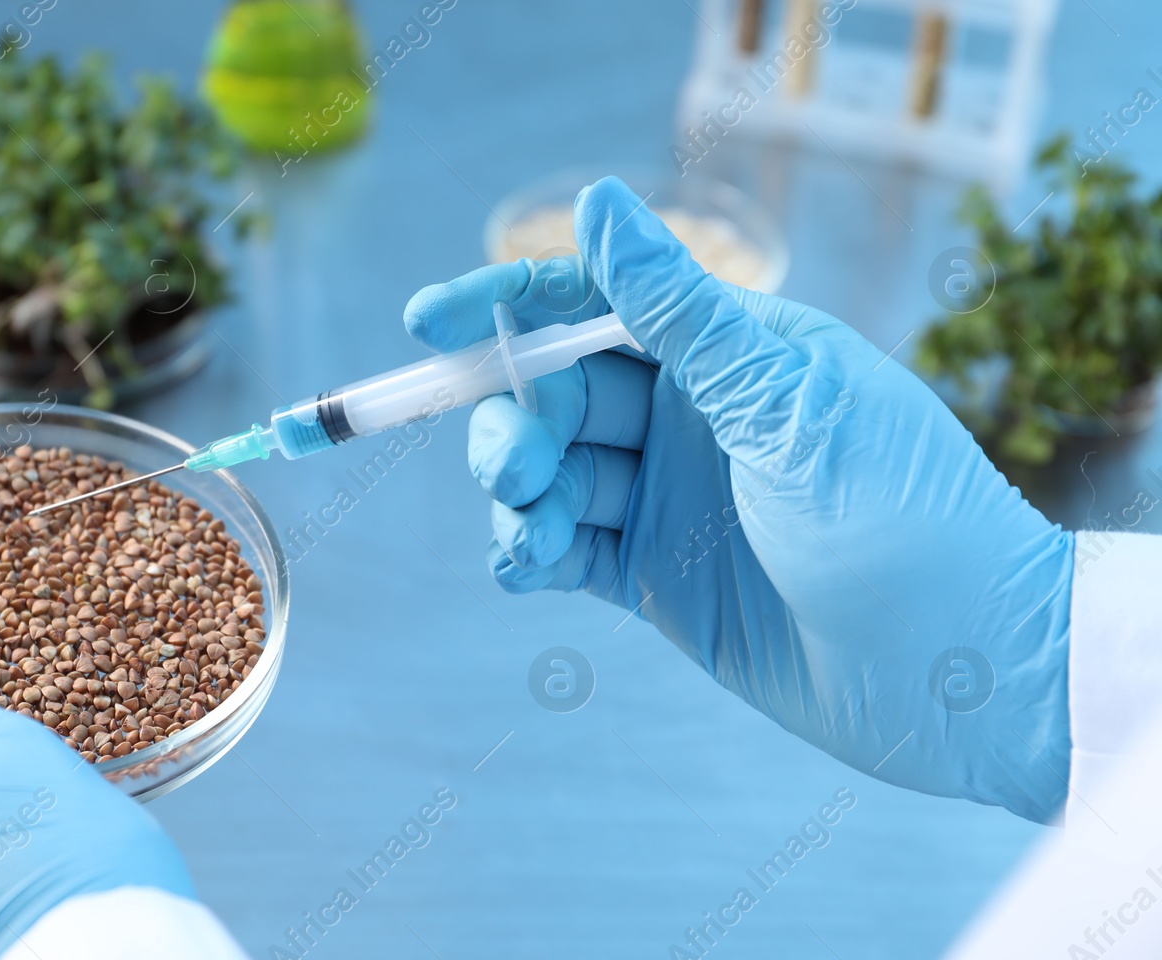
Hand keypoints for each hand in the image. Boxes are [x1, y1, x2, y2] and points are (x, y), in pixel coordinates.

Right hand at [404, 177, 1072, 822]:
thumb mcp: (787, 404)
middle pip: (555, 393)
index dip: (506, 307)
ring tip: (530, 535)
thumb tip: (598, 200)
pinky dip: (530, 550)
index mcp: (729, 349)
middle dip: (513, 422)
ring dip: (517, 495)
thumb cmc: (901, 517)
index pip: (594, 303)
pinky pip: (565, 545)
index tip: (428, 322)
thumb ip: (681, 312)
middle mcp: (691, 414)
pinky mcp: (655, 575)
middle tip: (515, 470)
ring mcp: (670, 495)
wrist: (960, 671)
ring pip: (550, 472)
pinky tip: (524, 565)